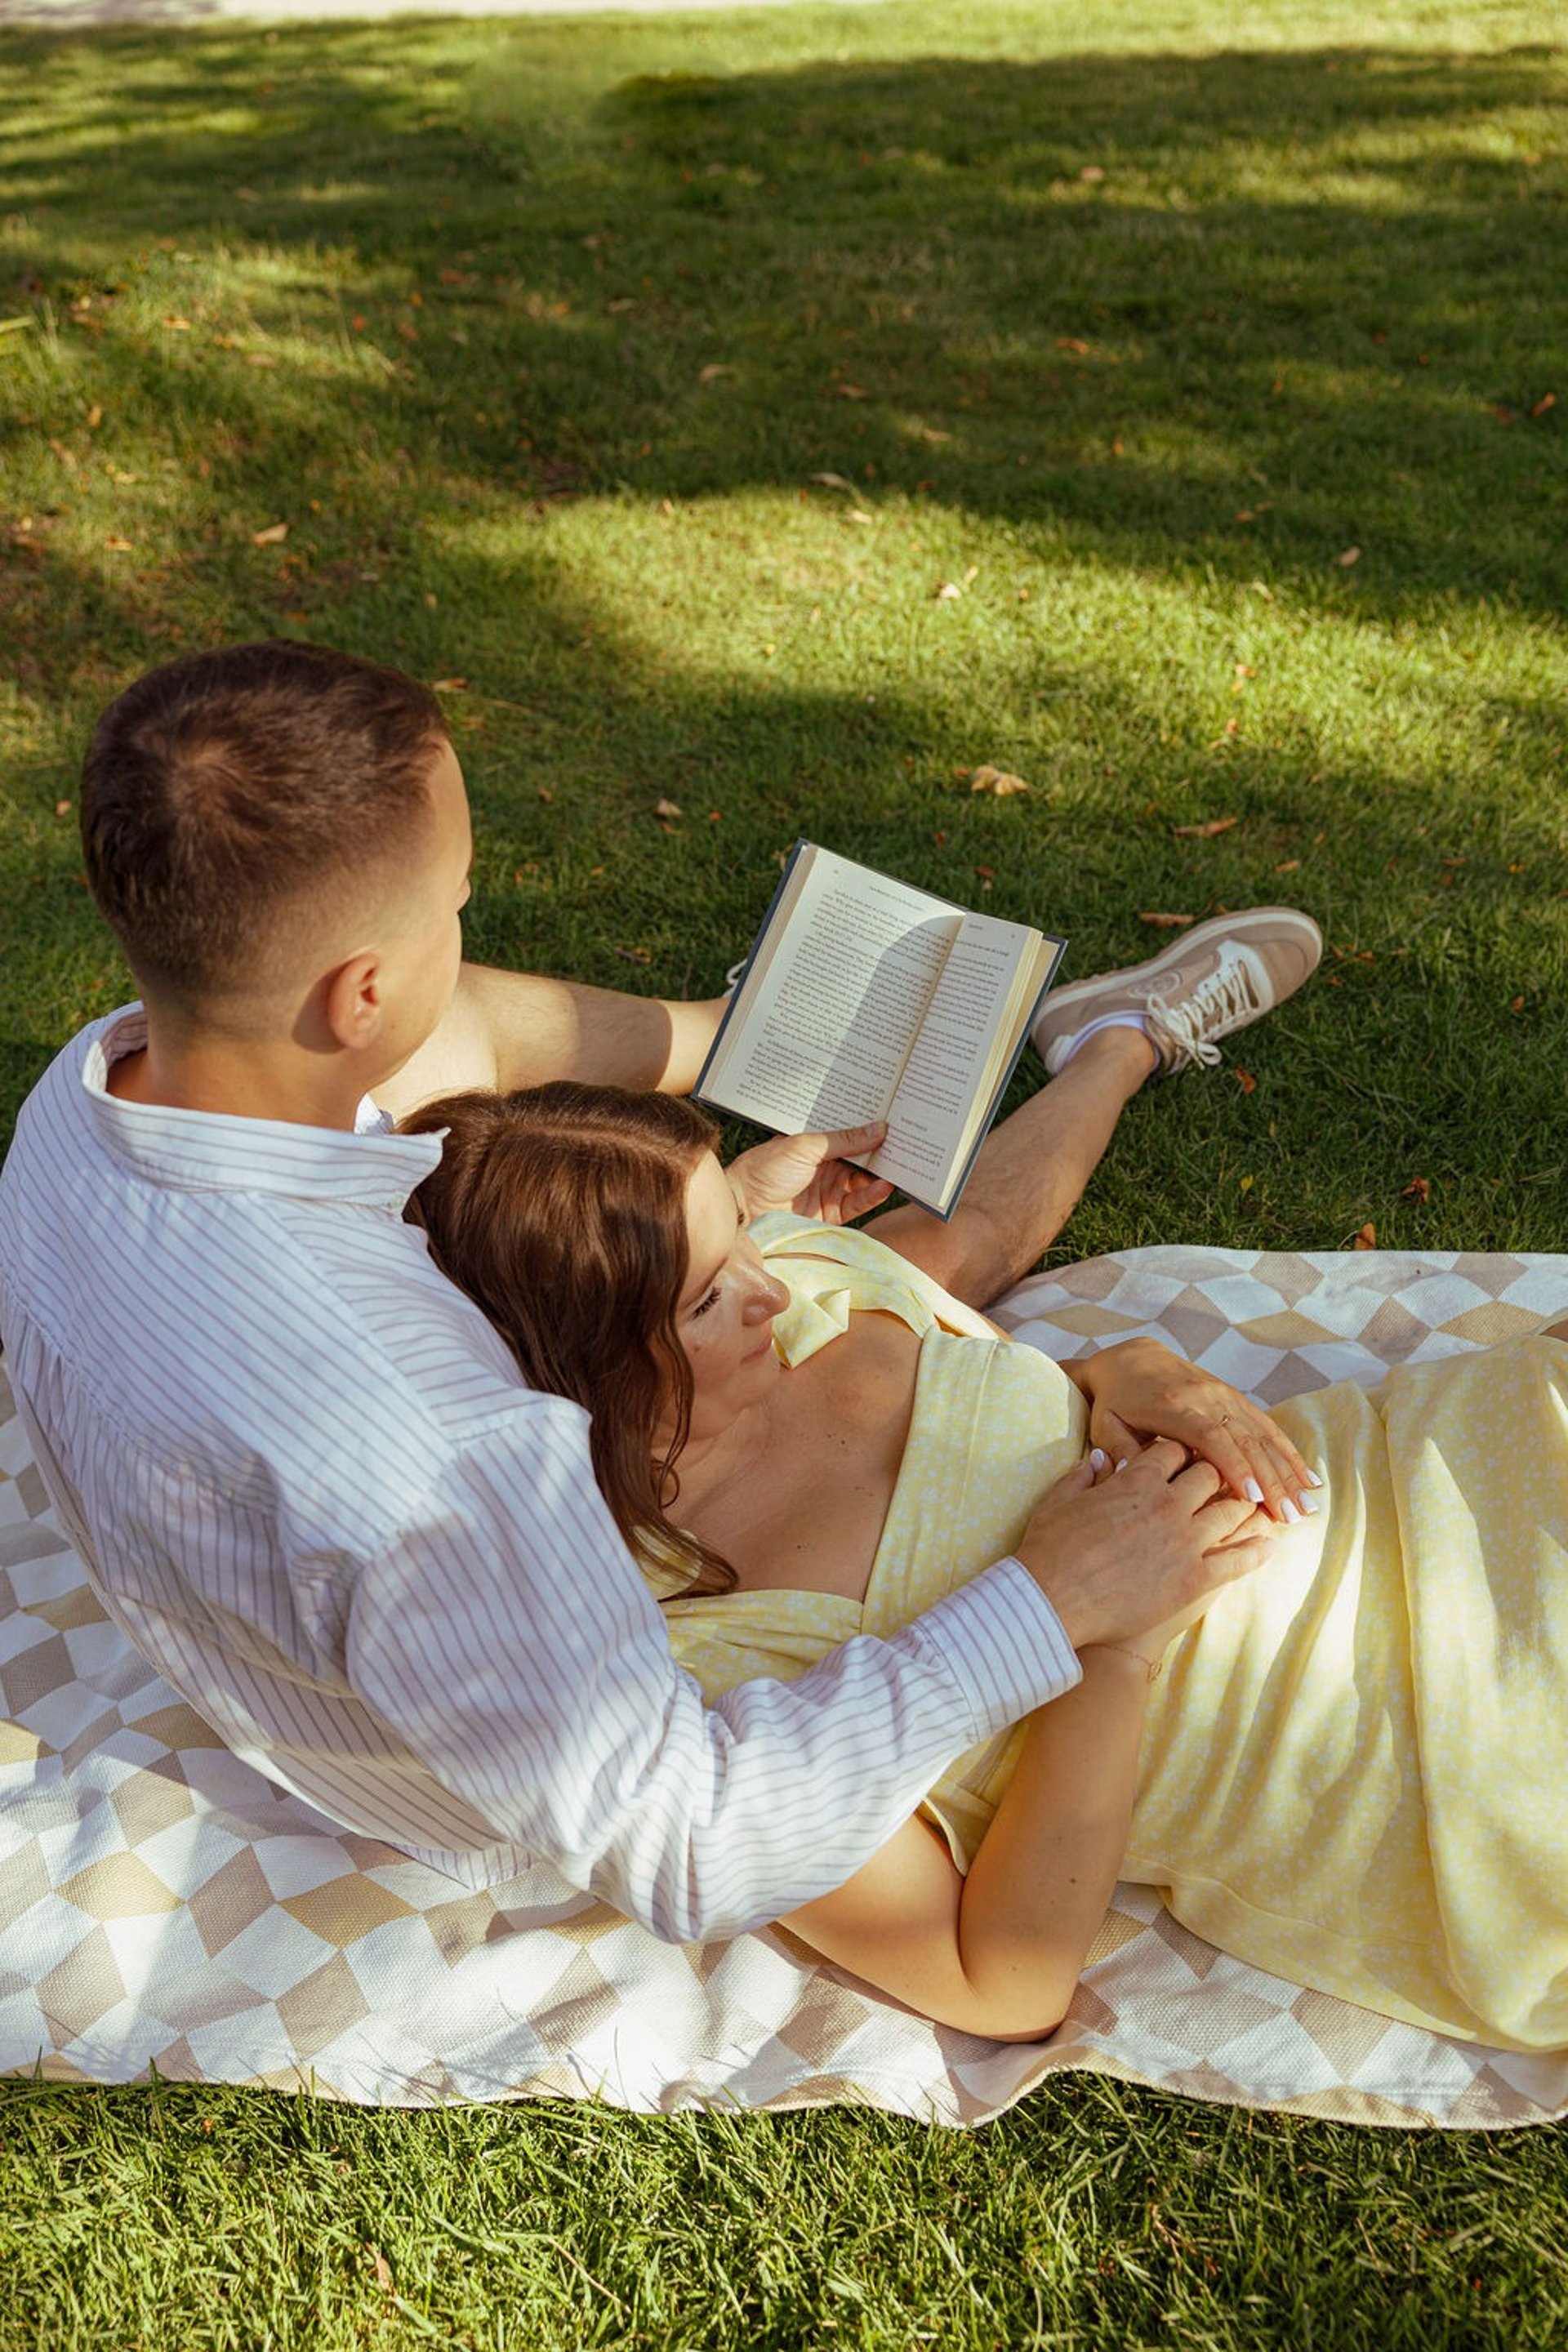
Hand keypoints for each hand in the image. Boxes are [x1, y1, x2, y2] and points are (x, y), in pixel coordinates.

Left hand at [728, 1123, 894, 1224]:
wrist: (743, 1208)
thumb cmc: (765, 1169)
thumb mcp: (806, 1146)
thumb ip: (844, 1140)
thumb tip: (879, 1128)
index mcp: (818, 1144)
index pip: (852, 1136)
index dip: (872, 1131)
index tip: (896, 1121)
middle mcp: (826, 1166)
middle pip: (863, 1159)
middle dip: (884, 1152)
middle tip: (909, 1143)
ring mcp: (830, 1189)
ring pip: (865, 1181)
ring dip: (883, 1174)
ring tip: (905, 1164)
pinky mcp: (832, 1213)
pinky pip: (859, 1203)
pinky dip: (873, 1195)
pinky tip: (886, 1185)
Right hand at [1013, 1437, 1279, 1653]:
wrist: (1053, 1601)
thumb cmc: (1050, 1550)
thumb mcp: (1059, 1501)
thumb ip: (1084, 1474)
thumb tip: (1102, 1458)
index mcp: (1137, 1481)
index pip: (1175, 1450)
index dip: (1184, 1451)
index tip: (1190, 1456)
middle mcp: (1168, 1505)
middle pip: (1211, 1474)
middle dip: (1218, 1472)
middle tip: (1226, 1478)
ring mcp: (1186, 1542)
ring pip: (1231, 1511)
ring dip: (1243, 1506)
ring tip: (1255, 1505)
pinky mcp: (1195, 1580)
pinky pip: (1238, 1560)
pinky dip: (1257, 1550)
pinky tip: (1269, 1544)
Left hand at [1071, 1339, 1319, 1522]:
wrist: (1131, 1359)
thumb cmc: (1115, 1401)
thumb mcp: (1106, 1426)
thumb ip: (1121, 1452)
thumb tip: (1134, 1479)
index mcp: (1173, 1406)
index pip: (1210, 1437)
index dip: (1233, 1467)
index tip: (1253, 1497)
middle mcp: (1207, 1398)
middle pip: (1245, 1441)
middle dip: (1272, 1480)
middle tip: (1290, 1515)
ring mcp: (1225, 1396)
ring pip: (1263, 1436)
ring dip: (1288, 1472)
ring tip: (1307, 1506)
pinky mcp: (1235, 1399)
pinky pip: (1267, 1426)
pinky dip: (1289, 1453)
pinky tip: (1308, 1478)